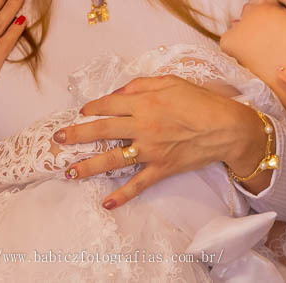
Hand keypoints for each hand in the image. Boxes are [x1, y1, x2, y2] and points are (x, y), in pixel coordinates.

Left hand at [52, 75, 265, 208]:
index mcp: (144, 102)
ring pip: (111, 159)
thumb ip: (142, 85)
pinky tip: (106, 203)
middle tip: (57, 138)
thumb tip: (118, 92)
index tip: (82, 112)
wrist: (227, 128)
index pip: (108, 105)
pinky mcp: (161, 168)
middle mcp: (142, 126)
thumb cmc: (202, 101)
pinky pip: (138, 184)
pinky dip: (122, 195)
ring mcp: (150, 150)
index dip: (92, 108)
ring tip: (68, 171)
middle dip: (76, 135)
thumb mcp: (171, 82)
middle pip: (101, 130)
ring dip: (88, 166)